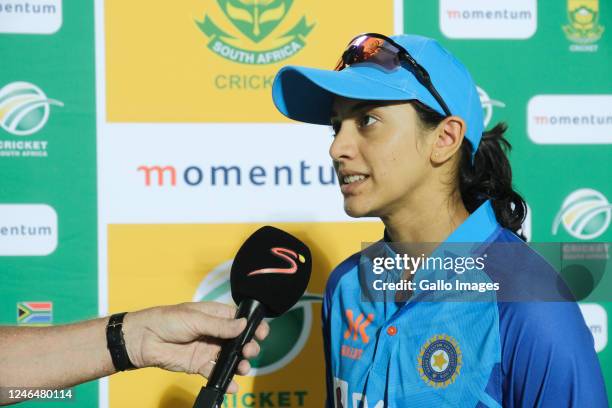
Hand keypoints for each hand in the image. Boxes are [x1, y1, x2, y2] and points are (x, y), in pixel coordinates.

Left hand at [122, 302, 268, 392]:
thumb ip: (219, 325)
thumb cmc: (167, 321)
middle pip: (239, 340)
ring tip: (242, 368)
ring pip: (230, 358)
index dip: (252, 326)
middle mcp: (214, 332)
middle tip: (249, 351)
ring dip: (240, 363)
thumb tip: (243, 325)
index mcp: (214, 315)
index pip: (239, 320)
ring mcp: (208, 349)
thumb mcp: (195, 318)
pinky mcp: (199, 365)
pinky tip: (232, 385)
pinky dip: (226, 379)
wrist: (143, 340)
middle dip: (248, 346)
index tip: (262, 333)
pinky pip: (216, 373)